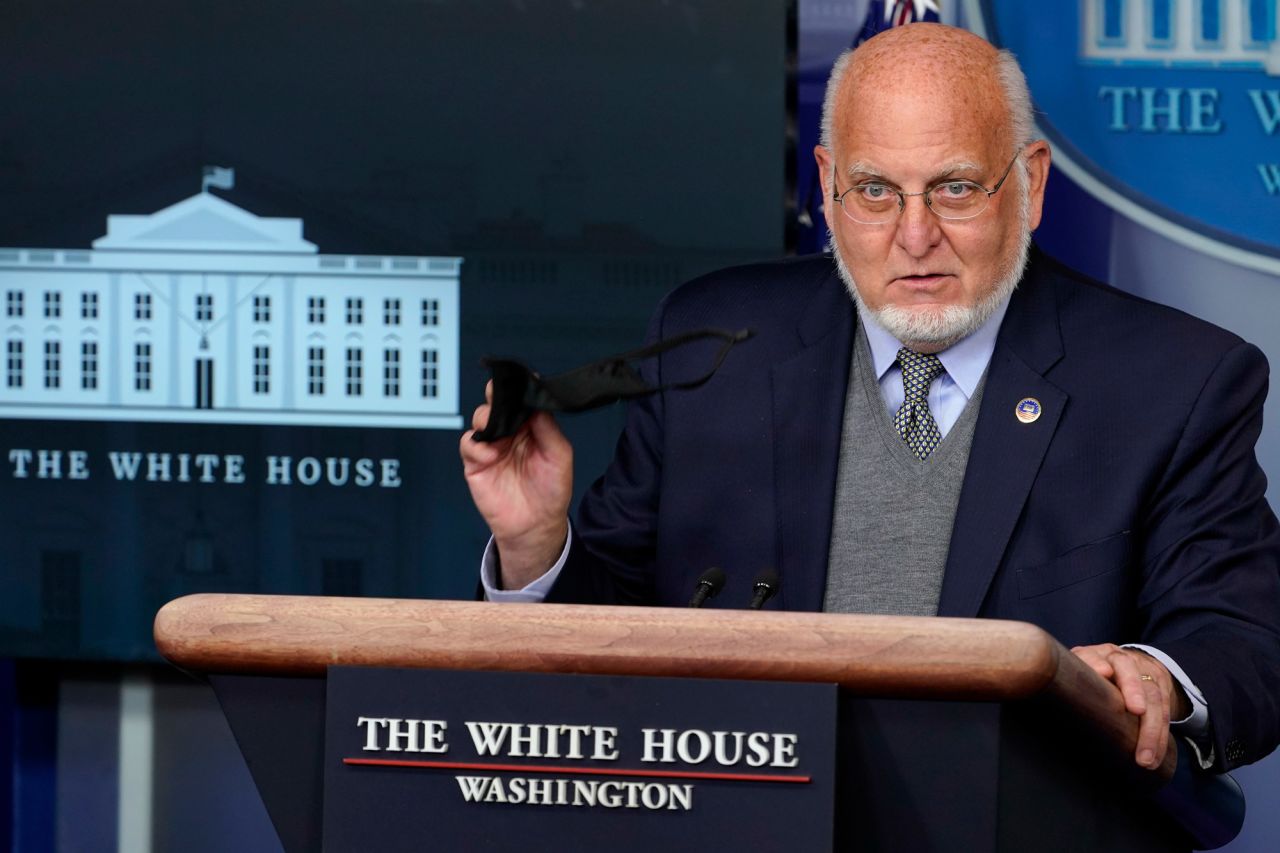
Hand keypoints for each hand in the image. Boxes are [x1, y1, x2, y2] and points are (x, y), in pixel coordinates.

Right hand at [460, 381, 572, 588]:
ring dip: (486, 419)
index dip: (519, 389)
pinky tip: (489, 454)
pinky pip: (468, 443)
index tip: (520, 379)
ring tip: (498, 435)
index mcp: (531, 428)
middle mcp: (510, 433)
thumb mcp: (559, 456)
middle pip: (496, 403)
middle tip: (499, 395)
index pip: (521, 400)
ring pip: (480, 418)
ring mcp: (492, 446)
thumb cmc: (551, 491)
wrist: (535, 525)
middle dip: (496, 395)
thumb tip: (535, 403)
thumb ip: (547, 428)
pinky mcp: (476, 463)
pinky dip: (476, 444)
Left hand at [1071, 643, 1190, 769]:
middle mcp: (1120, 660)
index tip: (1103, 672)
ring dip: (1152, 729)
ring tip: (1144, 759)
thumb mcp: (1076, 674)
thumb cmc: (1090, 676)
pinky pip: (1165, 711)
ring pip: (1153, 696)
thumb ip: (1066, 684)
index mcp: (1095, 655)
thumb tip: (1044, 711)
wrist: (1125, 663)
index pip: (1097, 655)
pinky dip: (1161, 736)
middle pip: (1130, 671)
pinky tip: (1156, 756)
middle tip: (1137, 711)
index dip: (1098, 663)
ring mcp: (1143, 672)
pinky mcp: (1160, 688)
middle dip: (1134, 691)